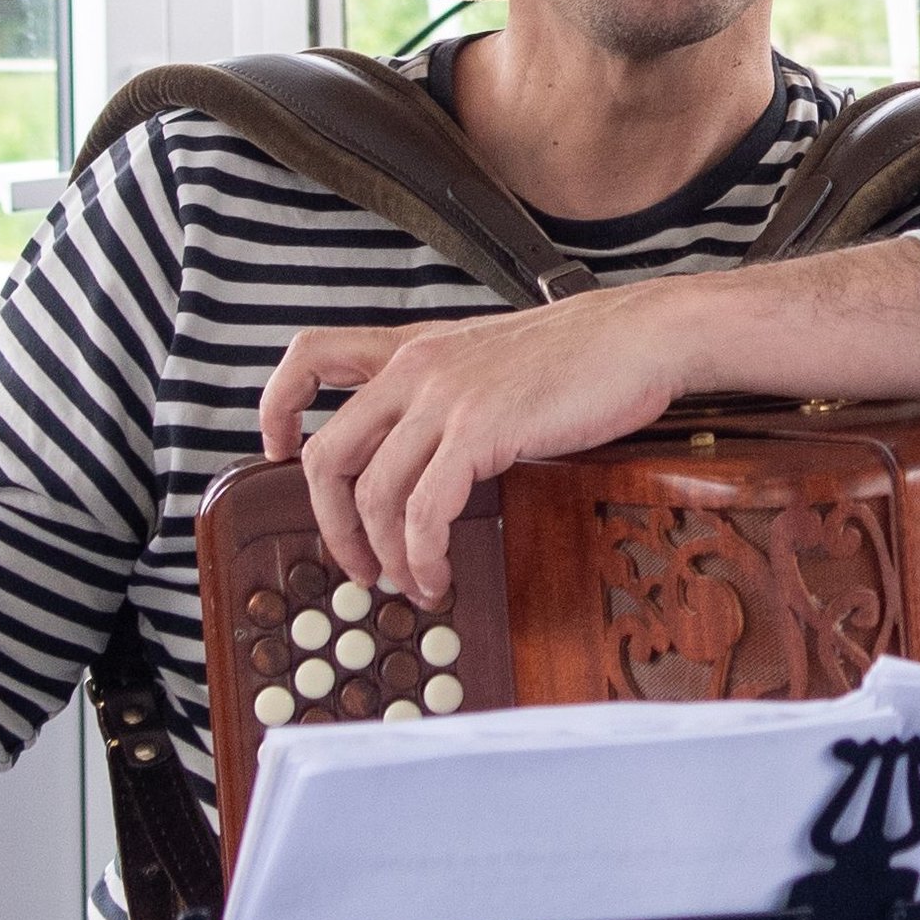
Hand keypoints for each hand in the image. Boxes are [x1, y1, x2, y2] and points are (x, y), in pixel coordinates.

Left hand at [260, 286, 705, 604]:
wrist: (642, 336)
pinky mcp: (479, 431)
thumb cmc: (586, 353)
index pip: (311, 356)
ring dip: (382, 555)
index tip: (278, 450)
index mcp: (415, 347)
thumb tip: (431, 455)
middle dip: (332, 525)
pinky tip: (437, 573)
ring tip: (411, 583)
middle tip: (358, 564)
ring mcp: (445, 398)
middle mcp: (416, 368)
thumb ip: (452, 392)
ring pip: (371, 493)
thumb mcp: (496, 358)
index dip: (277, 406)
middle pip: (327, 455)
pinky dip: (422, 555)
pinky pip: (424, 511)